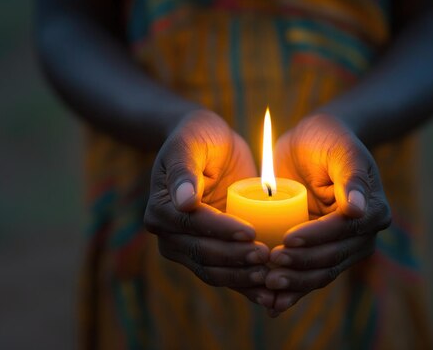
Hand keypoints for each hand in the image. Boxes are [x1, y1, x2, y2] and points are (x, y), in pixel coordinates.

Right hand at [144, 110, 274, 307]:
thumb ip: (184, 170)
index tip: (250, 232)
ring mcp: (188, 249)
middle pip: (202, 254)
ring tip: (270, 277)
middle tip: (267, 256)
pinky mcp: (209, 255)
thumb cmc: (197, 137)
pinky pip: (226, 276)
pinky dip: (245, 287)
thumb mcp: (189, 143)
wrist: (208, 146)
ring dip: (241, 278)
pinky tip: (269, 296)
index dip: (220, 231)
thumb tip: (183, 202)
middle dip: (235, 259)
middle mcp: (170, 235)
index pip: (192, 225)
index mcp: (162, 209)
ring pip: (213, 271)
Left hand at [266, 114, 390, 315]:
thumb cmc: (329, 140)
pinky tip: (271, 306)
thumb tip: (359, 209)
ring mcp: (343, 248)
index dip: (316, 238)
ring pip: (321, 274)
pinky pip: (309, 277)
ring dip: (295, 285)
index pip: (343, 231)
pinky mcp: (321, 254)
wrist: (314, 145)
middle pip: (332, 258)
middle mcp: (362, 235)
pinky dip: (292, 293)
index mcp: (372, 210)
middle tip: (269, 270)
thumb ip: (351, 177)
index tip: (286, 239)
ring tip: (266, 288)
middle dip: (301, 267)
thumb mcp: (341, 150)